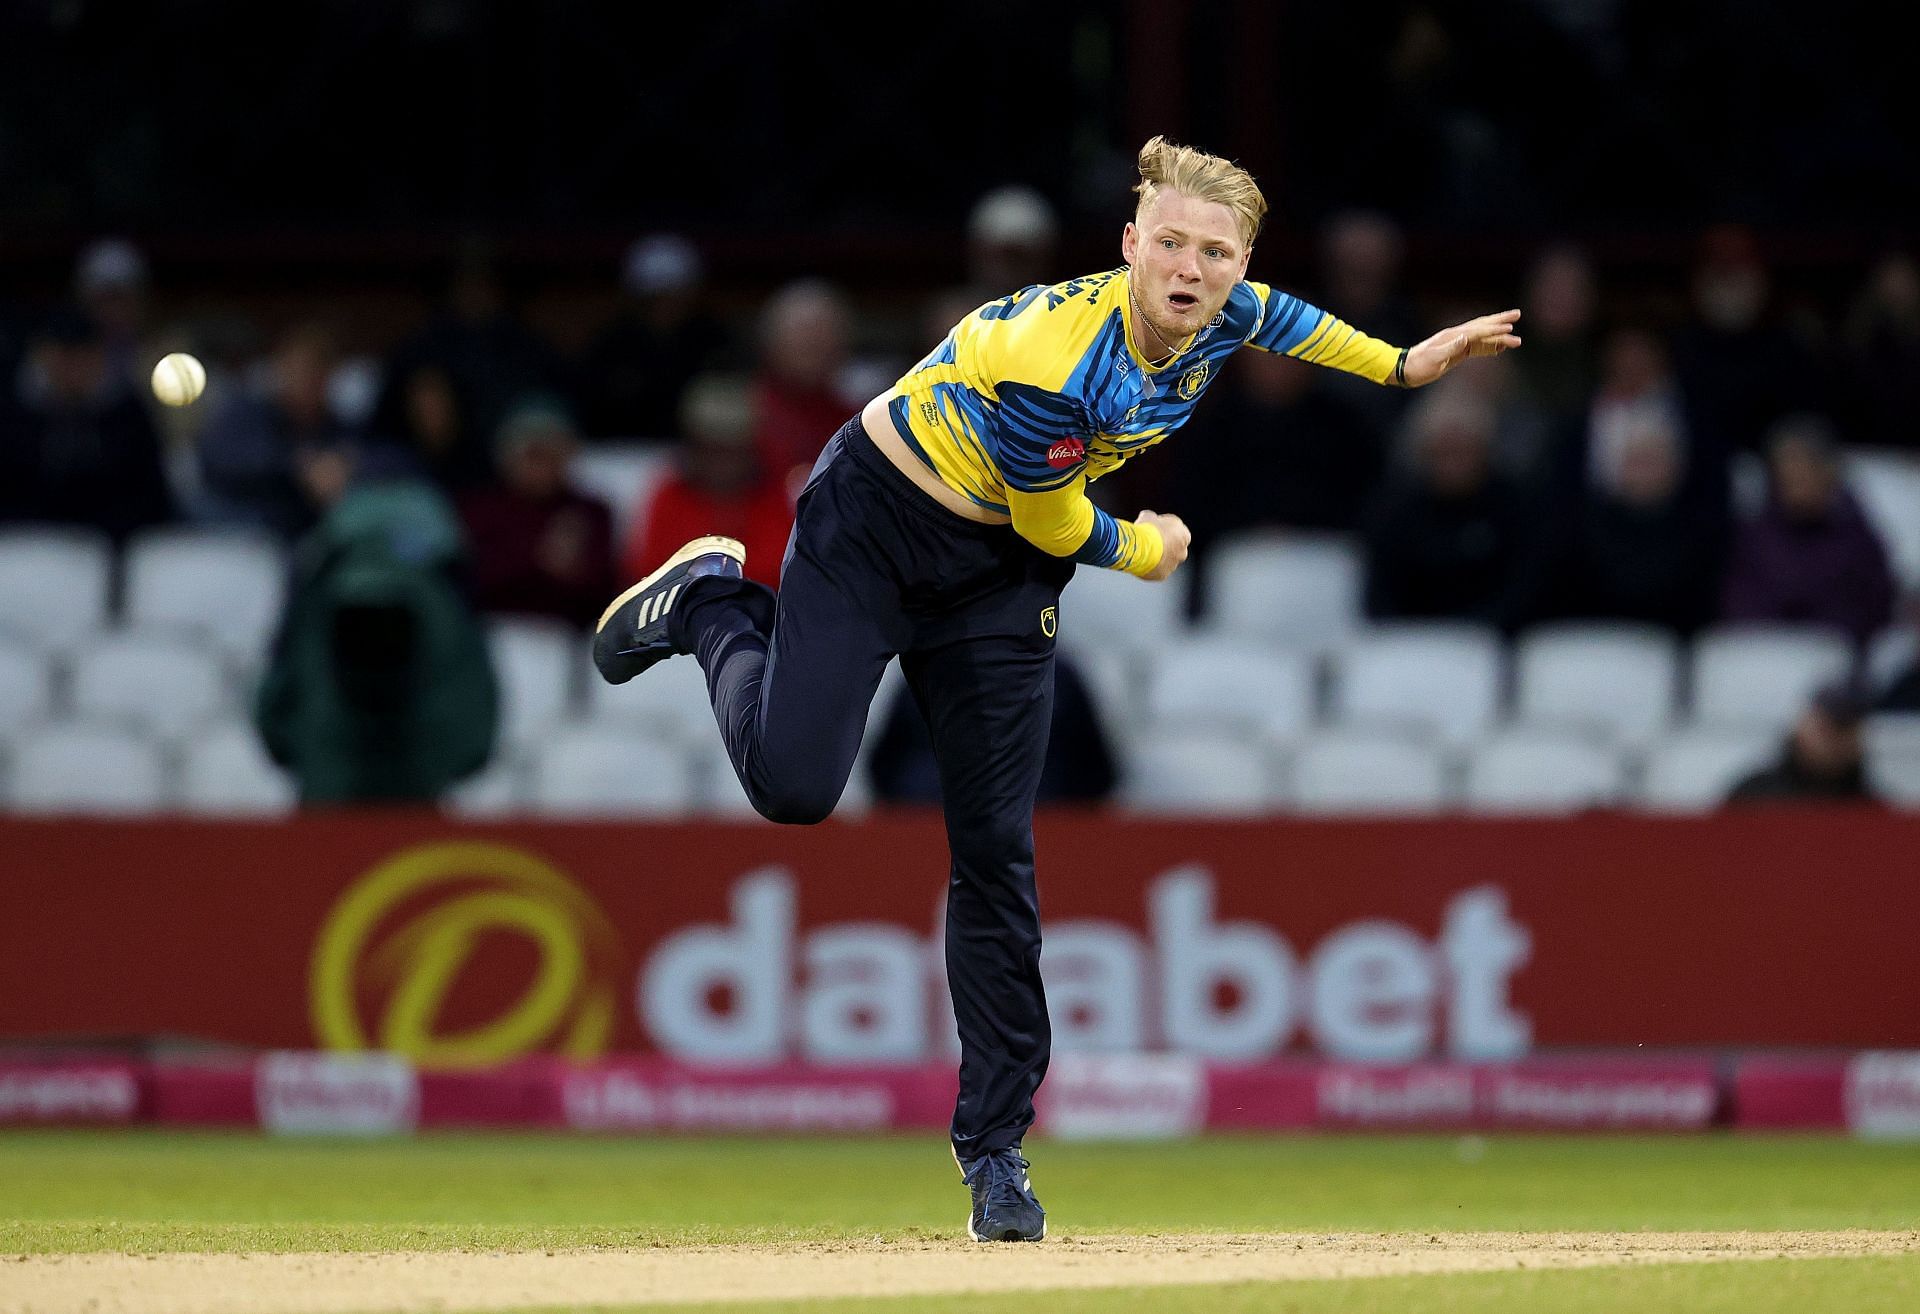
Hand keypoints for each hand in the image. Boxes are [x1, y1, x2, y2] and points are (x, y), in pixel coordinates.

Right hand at [1135, 509, 1189, 580]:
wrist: (1140, 548)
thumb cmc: (1147, 530)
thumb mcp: (1148, 516)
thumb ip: (1152, 517)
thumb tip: (1147, 517)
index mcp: (1184, 535)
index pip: (1178, 532)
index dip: (1165, 530)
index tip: (1154, 529)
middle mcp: (1182, 552)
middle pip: (1174, 549)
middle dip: (1164, 546)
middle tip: (1150, 542)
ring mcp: (1173, 565)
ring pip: (1165, 561)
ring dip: (1157, 557)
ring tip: (1142, 552)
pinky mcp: (1163, 575)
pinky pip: (1156, 570)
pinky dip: (1150, 567)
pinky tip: (1140, 561)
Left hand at [1403, 309, 1522, 386]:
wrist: (1404, 369)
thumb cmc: (1418, 365)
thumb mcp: (1433, 359)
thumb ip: (1450, 348)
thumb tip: (1466, 337)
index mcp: (1453, 336)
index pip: (1478, 330)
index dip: (1494, 329)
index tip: (1510, 328)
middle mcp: (1457, 336)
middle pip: (1483, 326)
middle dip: (1501, 321)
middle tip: (1518, 314)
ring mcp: (1457, 343)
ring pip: (1483, 337)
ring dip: (1499, 337)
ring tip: (1516, 339)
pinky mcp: (1456, 352)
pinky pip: (1477, 348)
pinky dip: (1489, 347)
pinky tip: (1499, 349)